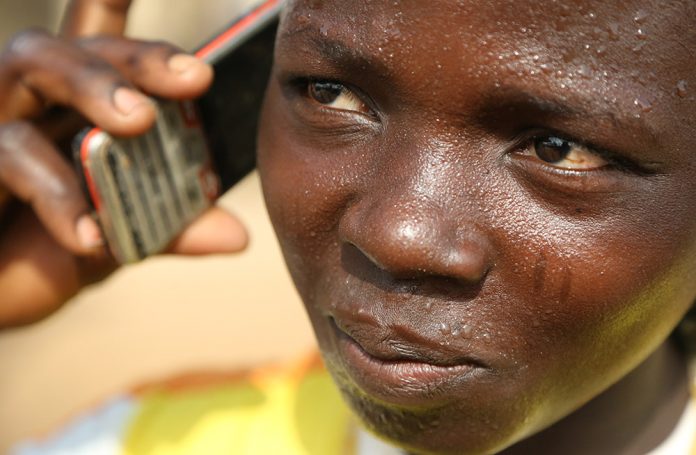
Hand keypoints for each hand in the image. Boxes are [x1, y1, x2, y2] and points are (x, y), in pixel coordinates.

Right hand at [0, 0, 247, 327]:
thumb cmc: (34, 256)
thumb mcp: (115, 242)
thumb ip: (169, 231)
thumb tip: (238, 235)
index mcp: (72, 109)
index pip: (97, 37)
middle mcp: (29, 101)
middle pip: (75, 43)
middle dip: (140, 55)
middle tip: (195, 77)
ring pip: (29, 64)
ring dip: (93, 86)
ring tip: (141, 121)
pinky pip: (6, 154)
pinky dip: (57, 194)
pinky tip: (92, 237)